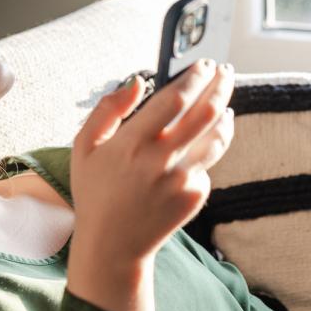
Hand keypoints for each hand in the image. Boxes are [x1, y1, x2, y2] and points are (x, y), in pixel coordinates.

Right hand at [69, 59, 235, 265]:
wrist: (113, 246)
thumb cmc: (96, 192)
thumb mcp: (84, 147)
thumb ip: (107, 109)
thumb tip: (137, 82)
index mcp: (132, 143)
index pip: (175, 99)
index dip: (194, 77)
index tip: (203, 64)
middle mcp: (161, 161)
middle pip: (206, 112)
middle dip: (220, 85)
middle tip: (226, 71)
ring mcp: (182, 180)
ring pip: (218, 137)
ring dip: (226, 115)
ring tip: (225, 104)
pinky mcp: (194, 197)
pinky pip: (207, 166)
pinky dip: (204, 152)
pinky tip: (196, 149)